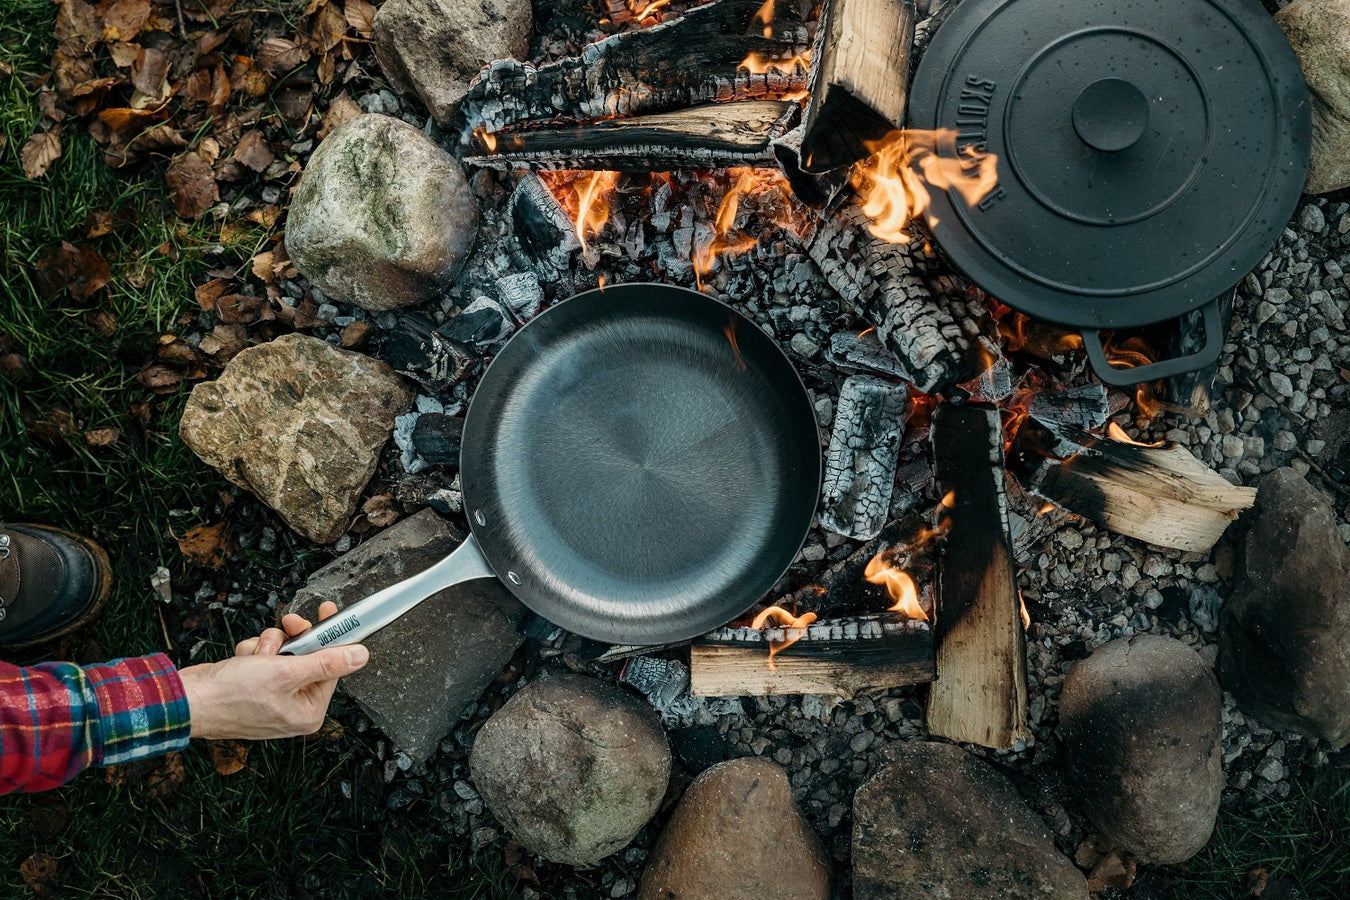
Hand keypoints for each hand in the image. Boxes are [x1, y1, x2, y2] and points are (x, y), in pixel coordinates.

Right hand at [178, 601, 368, 739]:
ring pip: (284, 652)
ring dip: (268, 646)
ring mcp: (274, 697)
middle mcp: (294, 707)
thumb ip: (326, 662)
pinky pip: (265, 658)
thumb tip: (361, 656)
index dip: (330, 636)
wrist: (187, 699)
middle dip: (293, 640)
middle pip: (309, 657)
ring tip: (254, 656)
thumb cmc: (231, 694)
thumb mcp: (286, 672)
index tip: (329, 611)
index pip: (333, 666)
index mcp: (308, 712)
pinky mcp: (256, 686)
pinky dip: (253, 653)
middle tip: (289, 624)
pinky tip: (241, 660)